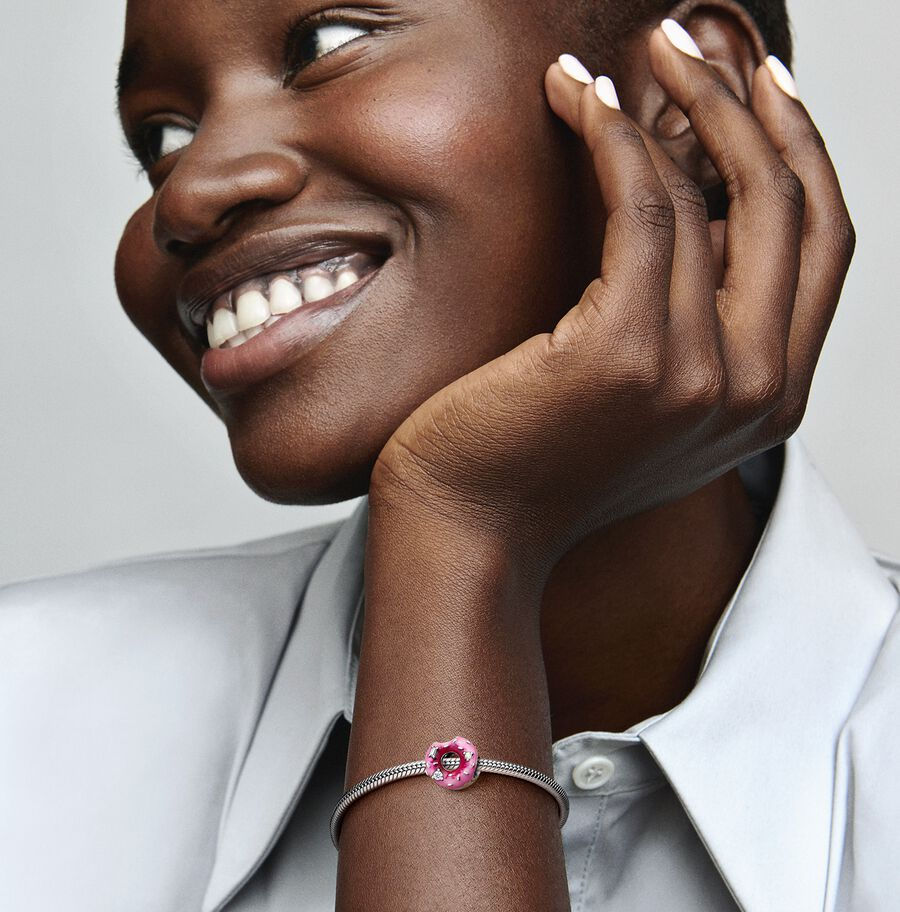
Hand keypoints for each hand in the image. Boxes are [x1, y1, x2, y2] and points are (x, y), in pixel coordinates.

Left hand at [370, 23, 855, 580]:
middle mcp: (756, 391)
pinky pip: (642, 207)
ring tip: (632, 54)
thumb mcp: (644, 393)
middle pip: (793, 207)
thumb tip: (699, 199)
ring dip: (675, 103)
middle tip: (693, 42)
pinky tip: (574, 95)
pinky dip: (611, 136)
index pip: (822, 245)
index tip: (762, 84)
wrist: (474, 529)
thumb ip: (695, 316)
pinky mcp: (628, 354)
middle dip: (751, 105)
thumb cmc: (539, 458)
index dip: (801, 150)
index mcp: (770, 400)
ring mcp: (700, 376)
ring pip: (715, 196)